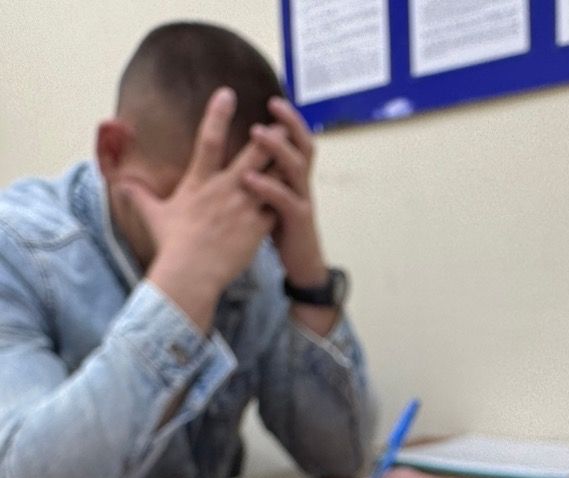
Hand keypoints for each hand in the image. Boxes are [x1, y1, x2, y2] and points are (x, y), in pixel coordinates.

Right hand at [118, 88, 281, 330]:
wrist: (190, 274)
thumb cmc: (172, 246)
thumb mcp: (154, 217)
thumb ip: (140, 197)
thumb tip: (122, 185)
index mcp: (199, 183)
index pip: (207, 141)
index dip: (217, 115)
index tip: (228, 93)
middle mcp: (224, 190)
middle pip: (253, 154)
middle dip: (269, 136)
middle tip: (281, 121)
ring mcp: (243, 207)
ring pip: (272, 178)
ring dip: (285, 165)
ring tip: (297, 154)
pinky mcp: (257, 226)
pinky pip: (278, 208)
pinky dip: (286, 201)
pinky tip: (297, 194)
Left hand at [243, 97, 326, 287]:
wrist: (302, 264)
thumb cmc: (282, 231)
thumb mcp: (273, 199)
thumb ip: (264, 177)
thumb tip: (243, 159)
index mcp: (293, 177)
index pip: (296, 141)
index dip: (289, 120)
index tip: (273, 99)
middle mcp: (301, 184)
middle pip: (303, 146)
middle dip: (290, 123)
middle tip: (273, 103)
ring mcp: (302, 201)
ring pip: (296, 168)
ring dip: (277, 148)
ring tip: (257, 132)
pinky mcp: (297, 221)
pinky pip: (284, 200)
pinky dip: (267, 187)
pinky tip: (248, 178)